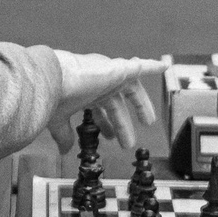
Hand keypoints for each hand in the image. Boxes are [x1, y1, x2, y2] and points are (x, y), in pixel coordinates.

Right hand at [48, 50, 162, 155]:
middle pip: (116, 104)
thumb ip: (64, 134)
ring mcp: (110, 76)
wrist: (53, 79)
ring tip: (150, 122)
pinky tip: (163, 67)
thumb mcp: (59, 119)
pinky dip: (152, 66)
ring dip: (141, 105)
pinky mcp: (119, 69)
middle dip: (122, 123)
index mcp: (86, 93)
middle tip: (129, 142)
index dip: (106, 124)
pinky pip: (141, 66)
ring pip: (132, 89)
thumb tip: (64, 150)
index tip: (110, 137)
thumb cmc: (53, 95)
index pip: (100, 110)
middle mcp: (98, 83)